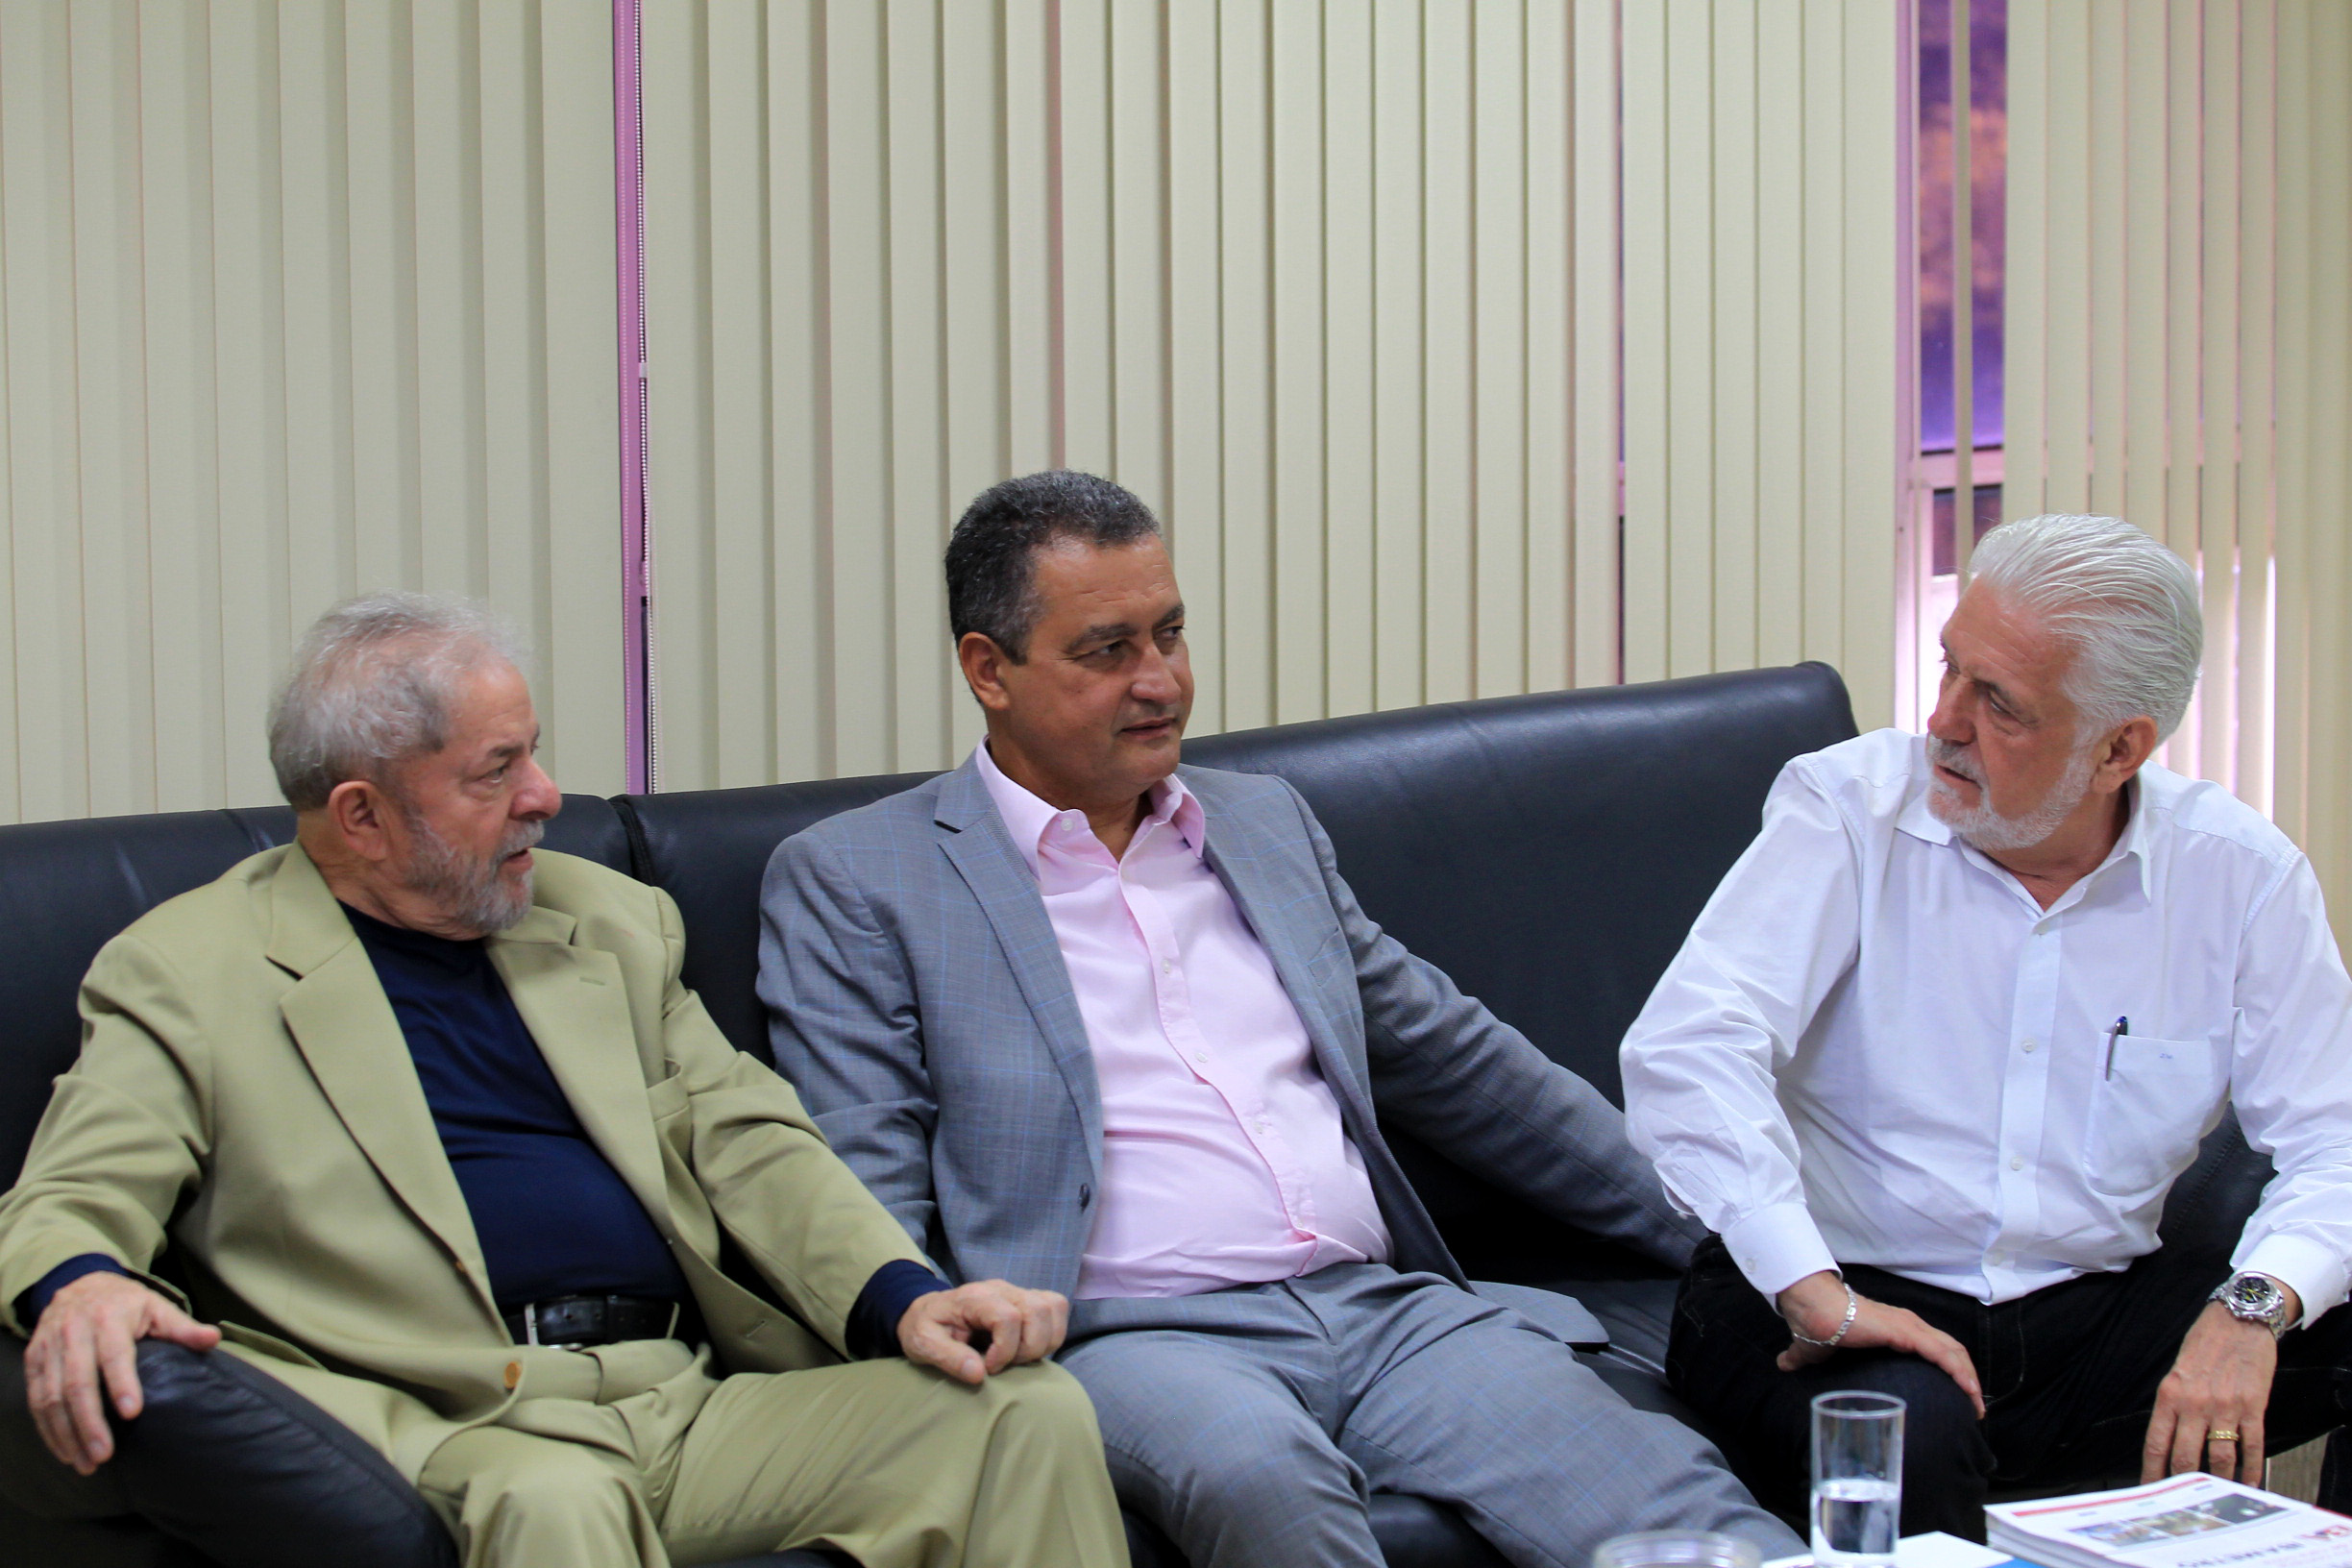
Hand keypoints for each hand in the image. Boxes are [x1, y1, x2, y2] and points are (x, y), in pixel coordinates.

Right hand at [24, 1272, 220, 1473]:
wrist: (77, 1284)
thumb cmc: (125, 1303)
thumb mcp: (156, 1307)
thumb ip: (182, 1327)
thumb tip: (214, 1339)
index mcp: (109, 1317)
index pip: (114, 1354)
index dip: (122, 1383)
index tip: (132, 1412)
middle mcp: (74, 1331)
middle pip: (77, 1382)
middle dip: (89, 1422)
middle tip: (105, 1454)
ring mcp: (49, 1347)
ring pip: (51, 1397)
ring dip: (67, 1434)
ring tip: (87, 1462)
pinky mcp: (33, 1360)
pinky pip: (35, 1400)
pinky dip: (48, 1429)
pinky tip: (65, 1451)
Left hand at [897, 1280, 1068, 1385]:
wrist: (926, 1312)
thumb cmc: (924, 1328)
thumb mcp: (923, 1345)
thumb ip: (949, 1358)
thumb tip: (979, 1374)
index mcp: (974, 1297)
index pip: (1008, 1316)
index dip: (1005, 1349)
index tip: (989, 1368)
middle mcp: (1000, 1288)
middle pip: (1038, 1310)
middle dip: (1029, 1347)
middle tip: (1006, 1364)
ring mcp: (1016, 1291)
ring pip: (1053, 1307)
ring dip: (1044, 1340)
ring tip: (1018, 1357)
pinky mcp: (1027, 1299)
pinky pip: (1056, 1308)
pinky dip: (1051, 1332)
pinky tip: (1026, 1347)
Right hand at [1774, 1270, 1985, 1417]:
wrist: (1812, 1308)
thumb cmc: (1816, 1323)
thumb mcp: (1816, 1350)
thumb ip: (1804, 1357)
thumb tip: (1783, 1364)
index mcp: (1896, 1330)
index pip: (1935, 1348)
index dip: (1951, 1370)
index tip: (1958, 1397)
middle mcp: (1910, 1326)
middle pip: (1953, 1351)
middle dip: (1968, 1379)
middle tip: (1975, 1408)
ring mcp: (1910, 1327)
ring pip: (1954, 1353)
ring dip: (1970, 1380)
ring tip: (1977, 1406)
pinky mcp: (1907, 1333)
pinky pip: (1943, 1354)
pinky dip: (1960, 1373)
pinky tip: (1968, 1391)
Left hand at [2141, 1297, 2291, 1484]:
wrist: (2238, 1319)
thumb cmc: (2205, 1342)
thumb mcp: (2177, 1370)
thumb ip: (2173, 1403)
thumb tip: (2168, 1437)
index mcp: (2169, 1395)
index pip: (2156, 1443)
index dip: (2152, 1471)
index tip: (2150, 1490)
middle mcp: (2194, 1404)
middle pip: (2185, 1457)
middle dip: (2183, 1484)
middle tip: (2183, 1503)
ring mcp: (2225, 1408)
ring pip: (2219, 1458)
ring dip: (2219, 1482)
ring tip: (2217, 1498)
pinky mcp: (2253, 1408)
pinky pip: (2252, 1447)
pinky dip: (2251, 1470)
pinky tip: (2249, 1484)